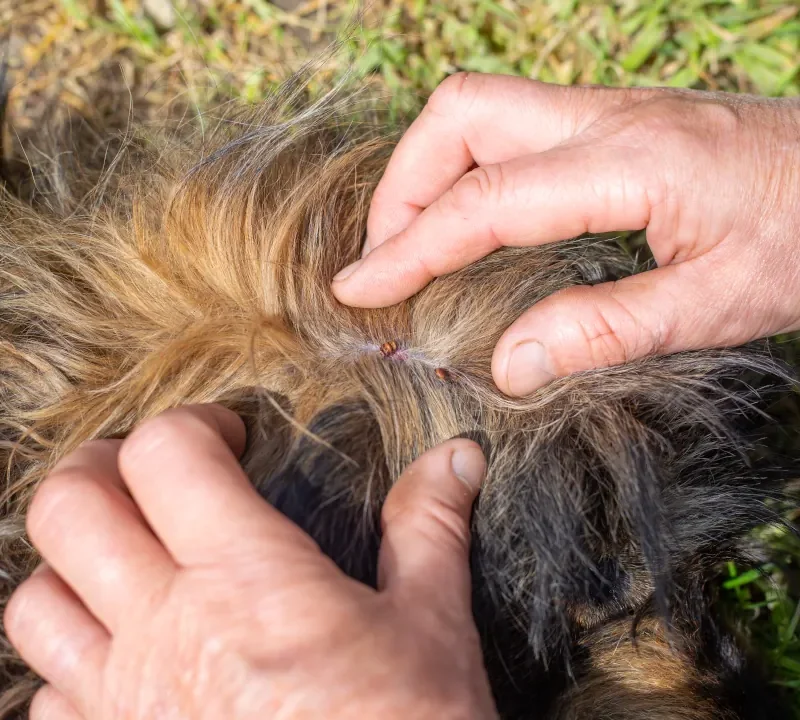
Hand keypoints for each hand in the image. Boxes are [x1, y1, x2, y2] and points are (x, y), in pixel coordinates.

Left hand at [4, 405, 496, 719]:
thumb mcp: (432, 627)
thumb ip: (428, 527)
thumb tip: (457, 458)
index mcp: (248, 581)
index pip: (168, 456)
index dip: (195, 424)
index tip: (232, 436)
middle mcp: (166, 634)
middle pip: (68, 509)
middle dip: (99, 466)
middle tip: (150, 470)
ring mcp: (125, 706)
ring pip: (33, 601)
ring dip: (71, 562)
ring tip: (127, 555)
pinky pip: (46, 697)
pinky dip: (71, 659)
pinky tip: (126, 656)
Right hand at [331, 73, 799, 396]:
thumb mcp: (717, 305)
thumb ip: (604, 332)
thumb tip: (508, 363)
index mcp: (629, 164)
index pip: (484, 201)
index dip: (409, 248)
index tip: (359, 289)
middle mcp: (607, 117)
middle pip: (461, 114)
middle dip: (402, 185)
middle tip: (386, 258)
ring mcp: (611, 109)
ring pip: (481, 107)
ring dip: (429, 169)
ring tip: (414, 240)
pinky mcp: (617, 119)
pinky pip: (513, 122)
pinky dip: (468, 166)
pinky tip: (472, 215)